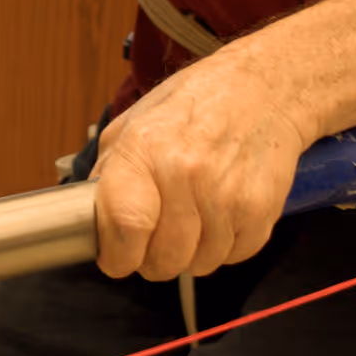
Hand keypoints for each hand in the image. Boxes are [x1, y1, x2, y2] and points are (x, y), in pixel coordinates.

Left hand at [89, 56, 313, 280]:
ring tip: (192, 216)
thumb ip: (108, 170)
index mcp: (146, 149)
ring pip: (198, 265)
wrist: (264, 90)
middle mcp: (186, 174)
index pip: (125, 229)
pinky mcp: (260, 213)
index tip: (116, 257)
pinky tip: (220, 213)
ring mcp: (227, 197)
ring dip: (190, 252)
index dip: (116, 256)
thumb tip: (91, 217)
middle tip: (155, 237)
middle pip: (162, 260)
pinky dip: (223, 246)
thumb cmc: (197, 103)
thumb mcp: (136, 120)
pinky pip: (232, 258)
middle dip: (152, 258)